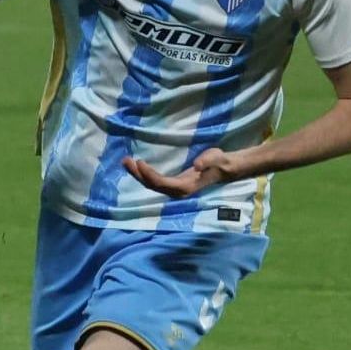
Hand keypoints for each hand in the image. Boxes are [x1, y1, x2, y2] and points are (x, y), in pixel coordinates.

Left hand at [123, 148, 242, 198]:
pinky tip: (136, 166)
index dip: (149, 174)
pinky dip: (144, 174)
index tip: (139, 162)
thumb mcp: (215, 158)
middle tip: (125, 161)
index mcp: (185, 187)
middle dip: (138, 174)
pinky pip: (155, 182)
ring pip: (151, 184)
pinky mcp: (173, 184)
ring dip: (138, 174)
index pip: (162, 183)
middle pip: (152, 185)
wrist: (224, 169)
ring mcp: (174, 189)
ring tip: (126, 162)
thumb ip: (207, 161)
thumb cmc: (219, 162)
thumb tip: (197, 165)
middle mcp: (177, 191)